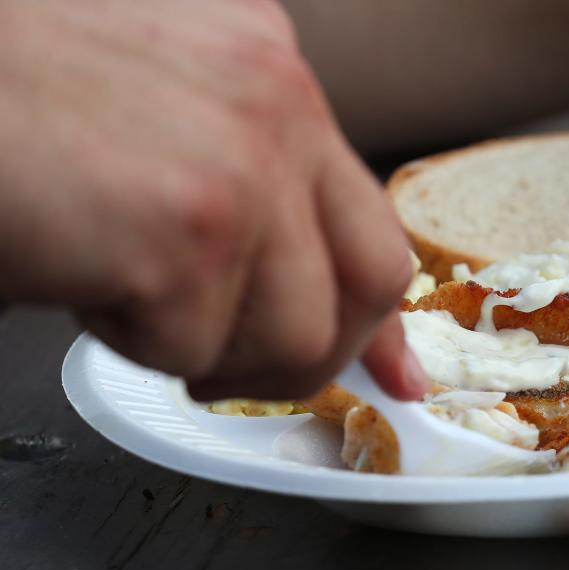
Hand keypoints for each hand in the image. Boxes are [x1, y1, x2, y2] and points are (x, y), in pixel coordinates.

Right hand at [0, 0, 428, 400]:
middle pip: (373, 279)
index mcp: (268, 67)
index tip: (397, 369)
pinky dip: (132, 340)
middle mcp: (276, 101)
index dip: (380, 311)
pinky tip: (81, 276)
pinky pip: (194, 348)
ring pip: (297, 334)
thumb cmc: (8, 94)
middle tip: (241, 359)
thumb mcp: (160, 116)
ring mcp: (239, 164)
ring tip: (130, 300)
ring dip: (211, 349)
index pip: (367, 213)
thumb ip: (249, 186)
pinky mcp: (185, 231)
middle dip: (315, 351)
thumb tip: (309, 288)